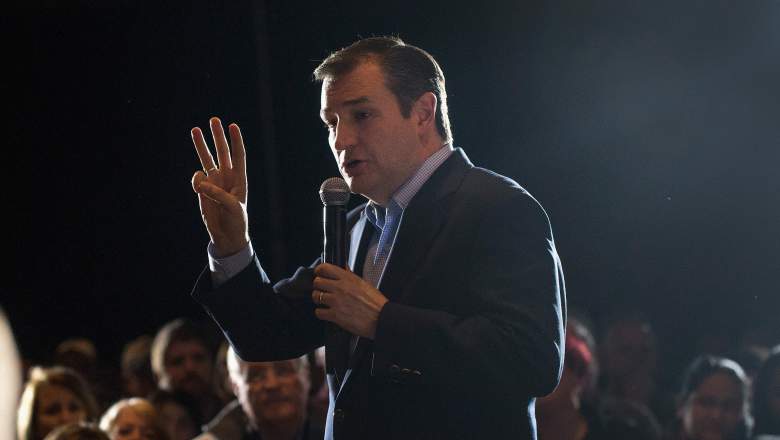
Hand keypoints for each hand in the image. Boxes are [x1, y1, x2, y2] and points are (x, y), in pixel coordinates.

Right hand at [190, 117, 248, 256]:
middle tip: (213, 120)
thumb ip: (218, 194)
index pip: (238, 155)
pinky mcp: (202, 190)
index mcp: (239, 178)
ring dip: (201, 145)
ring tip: (195, 129)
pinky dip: (196, 180)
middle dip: (217, 136)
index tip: (232, 126)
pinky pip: (197, 179)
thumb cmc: (236, 221)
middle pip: (222, 151)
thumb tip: (201, 183)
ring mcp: (214, 182)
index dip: (236, 141)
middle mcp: (226, 177)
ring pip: (206, 159)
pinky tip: (199, 188)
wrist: (227, 235)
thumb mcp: (233, 208)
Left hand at [312, 263, 388, 338]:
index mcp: (348, 278)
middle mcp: (340, 288)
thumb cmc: (376, 303)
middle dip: (318, 286)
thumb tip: (343, 269)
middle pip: (317, 282)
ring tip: (324, 302)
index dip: (319, 271)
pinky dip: (321, 313)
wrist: (381, 319)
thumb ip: (350, 276)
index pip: (325, 268)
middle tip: (322, 290)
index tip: (319, 274)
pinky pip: (319, 312)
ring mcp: (336, 301)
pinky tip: (327, 313)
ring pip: (316, 296)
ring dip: (318, 299)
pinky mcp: (335, 315)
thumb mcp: (364, 284)